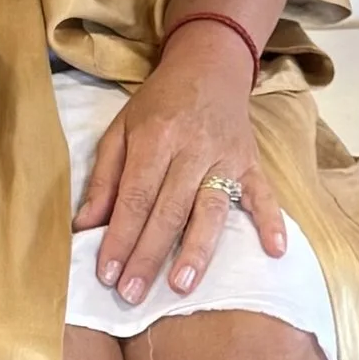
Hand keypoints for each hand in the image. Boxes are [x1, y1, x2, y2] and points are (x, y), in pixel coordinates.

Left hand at [73, 16, 288, 305]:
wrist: (209, 65)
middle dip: (148, 255)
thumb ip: (105, 178)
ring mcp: (226, 157)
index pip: (134, 197)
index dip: (120, 237)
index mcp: (154, 137)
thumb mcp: (121, 128)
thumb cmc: (159, 102)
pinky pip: (263, 194)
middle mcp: (191, 148)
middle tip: (132, 294)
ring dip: (196, 250)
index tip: (106, 273)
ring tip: (181, 286)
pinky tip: (274, 251)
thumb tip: (84, 225)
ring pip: (211, 209)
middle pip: (168, 210)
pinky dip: (271, 221)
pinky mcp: (251, 162)